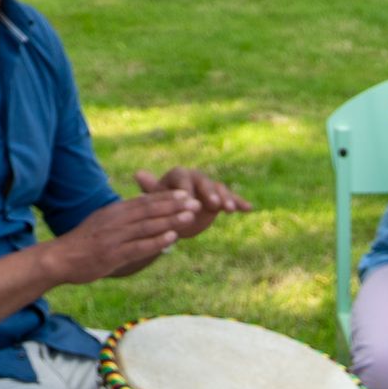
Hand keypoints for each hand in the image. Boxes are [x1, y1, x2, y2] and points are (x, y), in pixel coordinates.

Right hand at [51, 191, 195, 285]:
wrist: (59, 258)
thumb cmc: (82, 244)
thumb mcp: (101, 224)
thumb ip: (122, 221)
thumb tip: (142, 218)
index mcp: (113, 212)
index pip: (144, 201)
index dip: (166, 197)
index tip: (185, 193)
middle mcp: (116, 221)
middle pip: (149, 210)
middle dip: (174, 205)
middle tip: (195, 202)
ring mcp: (114, 237)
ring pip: (147, 226)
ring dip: (170, 220)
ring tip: (190, 217)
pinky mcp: (113, 254)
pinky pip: (139, 246)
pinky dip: (156, 241)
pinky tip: (172, 238)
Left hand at [133, 166, 247, 216]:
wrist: (172, 215)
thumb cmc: (160, 205)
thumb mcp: (154, 198)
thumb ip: (150, 188)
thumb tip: (138, 174)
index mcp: (179, 175)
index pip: (183, 178)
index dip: (186, 189)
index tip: (188, 199)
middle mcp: (196, 178)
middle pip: (205, 183)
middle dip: (210, 193)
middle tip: (214, 204)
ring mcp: (209, 188)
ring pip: (220, 190)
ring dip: (226, 199)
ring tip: (230, 209)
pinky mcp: (219, 199)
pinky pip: (230, 199)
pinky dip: (238, 202)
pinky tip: (248, 208)